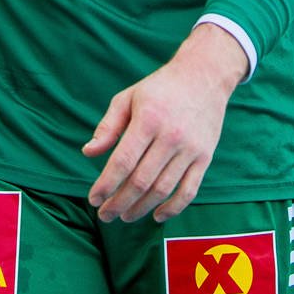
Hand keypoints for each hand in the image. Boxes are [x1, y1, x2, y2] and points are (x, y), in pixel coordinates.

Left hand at [83, 23, 246, 222]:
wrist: (204, 76)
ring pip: (163, 189)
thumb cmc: (160, 88)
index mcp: (148, 119)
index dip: (106, 184)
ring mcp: (190, 149)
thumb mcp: (128, 97)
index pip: (123, 161)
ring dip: (141, 209)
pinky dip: (173, 208)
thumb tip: (88, 153)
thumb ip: (108, 126)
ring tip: (125, 216)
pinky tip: (157, 216)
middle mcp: (171, 136)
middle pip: (141, 181)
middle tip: (105, 214)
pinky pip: (189, 191)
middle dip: (119, 202)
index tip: (93, 199)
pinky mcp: (205, 157)